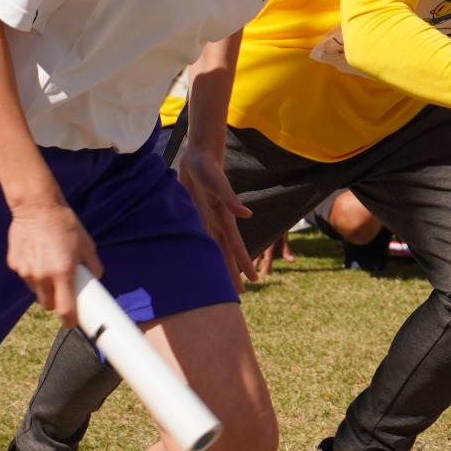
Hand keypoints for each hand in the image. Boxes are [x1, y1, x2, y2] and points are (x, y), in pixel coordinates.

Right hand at [6, 201, 100, 327]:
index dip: (69, 320)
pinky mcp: (14, 263)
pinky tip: (37, 256)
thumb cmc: (65, 224)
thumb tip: (95, 279)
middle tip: (62, 289)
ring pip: (35, 291)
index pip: (65, 310)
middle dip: (55, 301)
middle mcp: (42, 276)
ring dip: (43, 286)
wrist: (37, 206)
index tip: (72, 323)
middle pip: (48, 304)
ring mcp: (25, 271)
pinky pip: (25, 276)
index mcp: (63, 273)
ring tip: (49, 266)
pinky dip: (31, 272)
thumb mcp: (87, 245)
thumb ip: (93, 266)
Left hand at [176, 140, 254, 288]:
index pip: (236, 247)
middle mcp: (218, 222)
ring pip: (213, 248)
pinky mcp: (196, 215)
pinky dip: (201, 251)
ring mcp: (207, 219)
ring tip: (221, 282)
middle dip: (233, 273)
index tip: (254, 281)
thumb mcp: (218, 183)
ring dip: (218, 265)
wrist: (199, 157)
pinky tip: (200, 259)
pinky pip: (199, 238)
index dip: (244, 264)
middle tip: (240, 294)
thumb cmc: (208, 168)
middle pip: (226, 253)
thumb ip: (231, 199)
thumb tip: (247, 215)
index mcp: (225, 218)